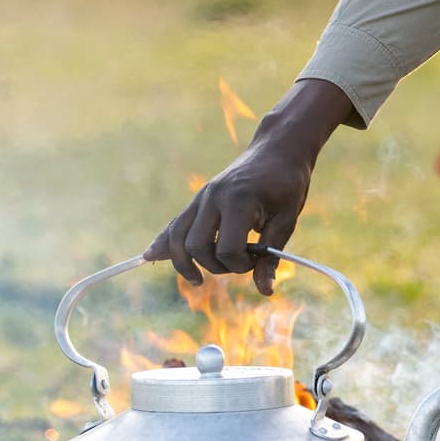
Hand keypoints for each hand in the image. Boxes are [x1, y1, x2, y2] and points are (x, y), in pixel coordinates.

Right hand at [145, 80, 353, 292]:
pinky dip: (165, 240)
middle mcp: (213, 197)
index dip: (241, 265)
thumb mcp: (286, 220)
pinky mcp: (199, 199)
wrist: (278, 149)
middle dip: (214, 265)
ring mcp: (202, 197)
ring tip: (197, 279)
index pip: (226, 249)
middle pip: (195, 246)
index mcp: (238, 201)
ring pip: (177, 235)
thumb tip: (265, 291)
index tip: (257, 260)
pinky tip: (151, 255)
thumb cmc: (287, 184)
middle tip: (239, 263)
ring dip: (184, 261)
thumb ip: (271, 256)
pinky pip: (176, 223)